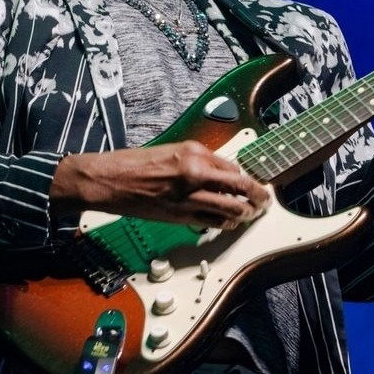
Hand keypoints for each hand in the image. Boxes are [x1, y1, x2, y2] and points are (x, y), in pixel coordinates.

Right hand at [50, 141, 270, 228]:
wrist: (109, 180)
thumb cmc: (135, 163)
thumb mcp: (172, 150)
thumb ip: (198, 160)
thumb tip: (221, 171)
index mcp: (193, 152)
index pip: (233, 166)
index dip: (246, 176)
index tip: (252, 182)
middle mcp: (195, 173)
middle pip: (240, 186)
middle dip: (258, 196)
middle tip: (265, 200)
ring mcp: (189, 197)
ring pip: (231, 208)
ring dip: (245, 213)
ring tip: (251, 214)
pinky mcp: (180, 216)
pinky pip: (213, 222)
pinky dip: (225, 223)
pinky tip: (229, 222)